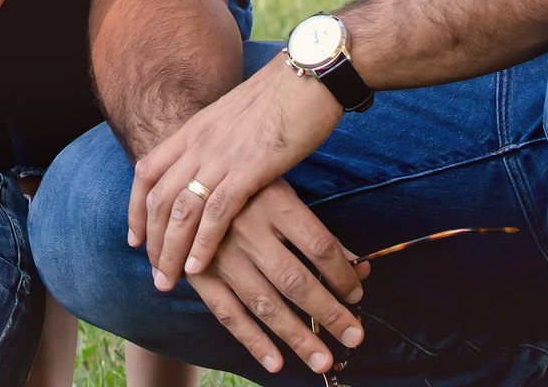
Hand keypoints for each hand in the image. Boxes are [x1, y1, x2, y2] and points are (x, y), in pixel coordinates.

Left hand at [131, 56, 358, 302]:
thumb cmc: (284, 97)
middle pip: (158, 198)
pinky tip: (197, 267)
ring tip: (167, 281)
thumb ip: (221, 141)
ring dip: (169, 250)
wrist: (310, 74)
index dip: (136, 208)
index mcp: (194, 128)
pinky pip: (215, 212)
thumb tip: (220, 166)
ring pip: (180, 210)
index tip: (136, 238)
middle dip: (151, 240)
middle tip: (152, 273)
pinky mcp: (249, 168)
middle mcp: (199, 141)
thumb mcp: (237, 117)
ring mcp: (221, 154)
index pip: (147, 171)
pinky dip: (202, 243)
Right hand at [171, 182, 372, 375]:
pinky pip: (228, 313)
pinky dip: (253, 341)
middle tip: (355, 337)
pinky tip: (276, 362)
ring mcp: (221, 254)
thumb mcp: (283, 194)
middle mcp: (247, 228)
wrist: (186, 184)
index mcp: (274, 202)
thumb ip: (319, 234)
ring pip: (265, 304)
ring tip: (323, 361)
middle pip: (296, 280)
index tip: (357, 295)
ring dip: (297, 337)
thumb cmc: (247, 189)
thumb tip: (361, 268)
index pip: (319, 245)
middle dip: (329, 314)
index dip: (343, 275)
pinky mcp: (200, 274)